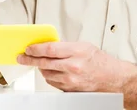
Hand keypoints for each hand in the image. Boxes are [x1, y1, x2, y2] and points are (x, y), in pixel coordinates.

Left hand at [17, 41, 136, 92]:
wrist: (113, 78)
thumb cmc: (101, 61)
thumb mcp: (84, 46)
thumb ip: (67, 46)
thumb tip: (51, 45)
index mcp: (77, 52)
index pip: (50, 49)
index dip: (36, 49)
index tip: (29, 48)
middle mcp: (72, 67)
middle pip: (45, 63)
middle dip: (31, 59)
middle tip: (23, 57)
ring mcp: (70, 80)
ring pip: (47, 74)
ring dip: (40, 68)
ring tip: (37, 63)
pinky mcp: (70, 90)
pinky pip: (53, 83)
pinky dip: (49, 76)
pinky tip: (49, 71)